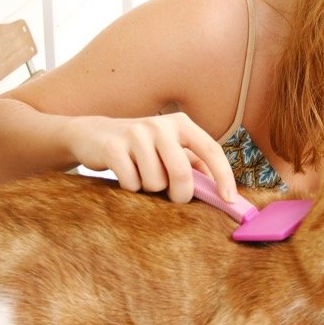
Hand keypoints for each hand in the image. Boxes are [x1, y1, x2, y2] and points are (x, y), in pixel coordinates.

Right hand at [65, 112, 236, 202]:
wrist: (93, 135)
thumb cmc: (143, 149)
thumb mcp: (171, 150)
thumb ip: (195, 166)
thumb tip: (223, 192)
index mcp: (182, 124)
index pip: (211, 149)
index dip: (224, 176)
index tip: (230, 200)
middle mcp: (161, 124)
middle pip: (182, 173)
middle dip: (180, 194)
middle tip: (173, 198)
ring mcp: (135, 133)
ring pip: (155, 182)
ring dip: (151, 190)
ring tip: (142, 176)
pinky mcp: (113, 146)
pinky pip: (132, 183)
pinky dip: (131, 188)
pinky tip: (125, 175)